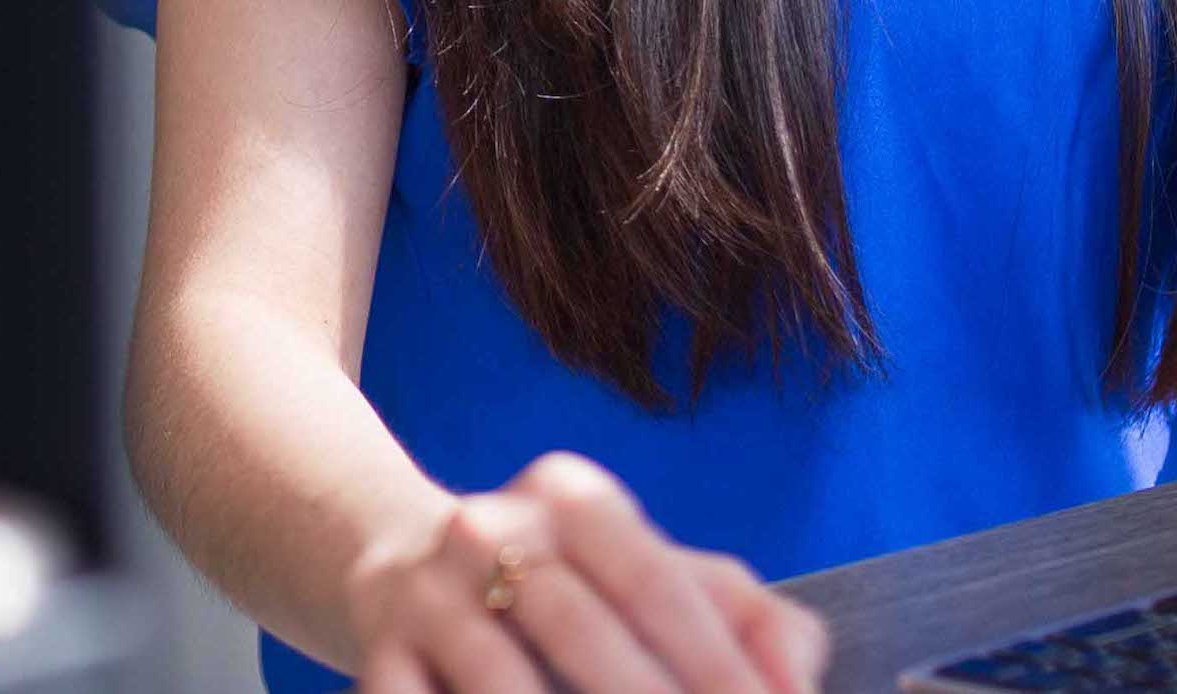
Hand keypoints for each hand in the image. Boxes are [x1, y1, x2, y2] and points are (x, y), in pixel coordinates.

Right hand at [343, 452, 826, 693]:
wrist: (403, 566)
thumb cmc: (572, 587)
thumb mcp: (661, 575)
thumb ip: (752, 621)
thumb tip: (797, 686)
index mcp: (576, 500)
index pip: (660, 586)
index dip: (718, 669)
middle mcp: (493, 527)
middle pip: (583, 632)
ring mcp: (427, 591)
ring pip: (500, 682)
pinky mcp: (379, 650)